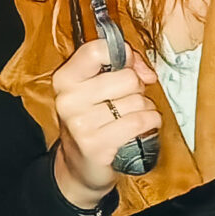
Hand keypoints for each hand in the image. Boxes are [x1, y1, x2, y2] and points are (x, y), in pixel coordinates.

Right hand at [50, 38, 162, 208]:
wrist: (79, 165)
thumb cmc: (93, 120)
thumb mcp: (96, 87)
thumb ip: (121, 66)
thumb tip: (147, 73)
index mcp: (65, 78)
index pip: (97, 50)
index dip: (124, 55)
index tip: (131, 66)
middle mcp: (68, 99)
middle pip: (127, 77)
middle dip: (138, 87)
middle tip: (128, 99)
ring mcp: (80, 124)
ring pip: (137, 101)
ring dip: (144, 108)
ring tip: (131, 115)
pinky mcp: (95, 145)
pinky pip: (139, 122)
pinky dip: (149, 122)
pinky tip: (141, 126)